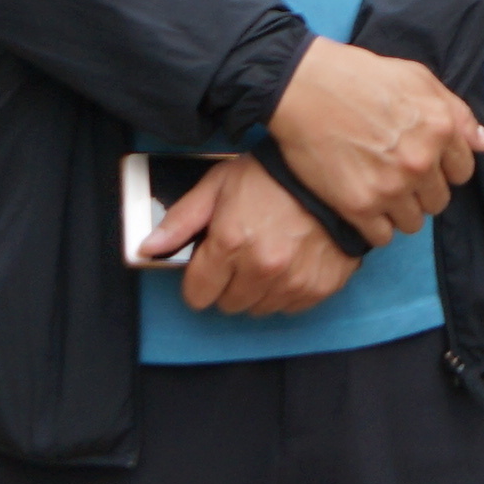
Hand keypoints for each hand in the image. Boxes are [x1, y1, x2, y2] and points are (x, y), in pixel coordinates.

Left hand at [141, 154, 351, 317]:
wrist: (334, 174)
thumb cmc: (273, 176)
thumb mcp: (218, 185)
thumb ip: (181, 220)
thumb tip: (149, 247)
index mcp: (230, 243)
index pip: (197, 294)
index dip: (199, 279)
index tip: (208, 267)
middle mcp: (260, 267)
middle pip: (228, 304)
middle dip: (228, 283)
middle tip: (242, 254)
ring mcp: (292, 280)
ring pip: (258, 308)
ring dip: (258, 289)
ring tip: (268, 255)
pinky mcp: (318, 286)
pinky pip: (290, 306)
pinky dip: (287, 290)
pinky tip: (291, 262)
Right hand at [269, 37, 483, 243]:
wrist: (303, 87)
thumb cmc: (360, 76)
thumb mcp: (418, 78)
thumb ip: (457, 112)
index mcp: (441, 129)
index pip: (463, 172)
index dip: (443, 168)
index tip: (425, 163)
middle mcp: (421, 162)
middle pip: (438, 202)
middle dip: (422, 190)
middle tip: (396, 174)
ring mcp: (391, 187)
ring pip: (413, 223)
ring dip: (399, 210)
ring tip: (379, 189)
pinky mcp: (359, 207)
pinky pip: (382, 237)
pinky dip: (374, 226)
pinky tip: (363, 204)